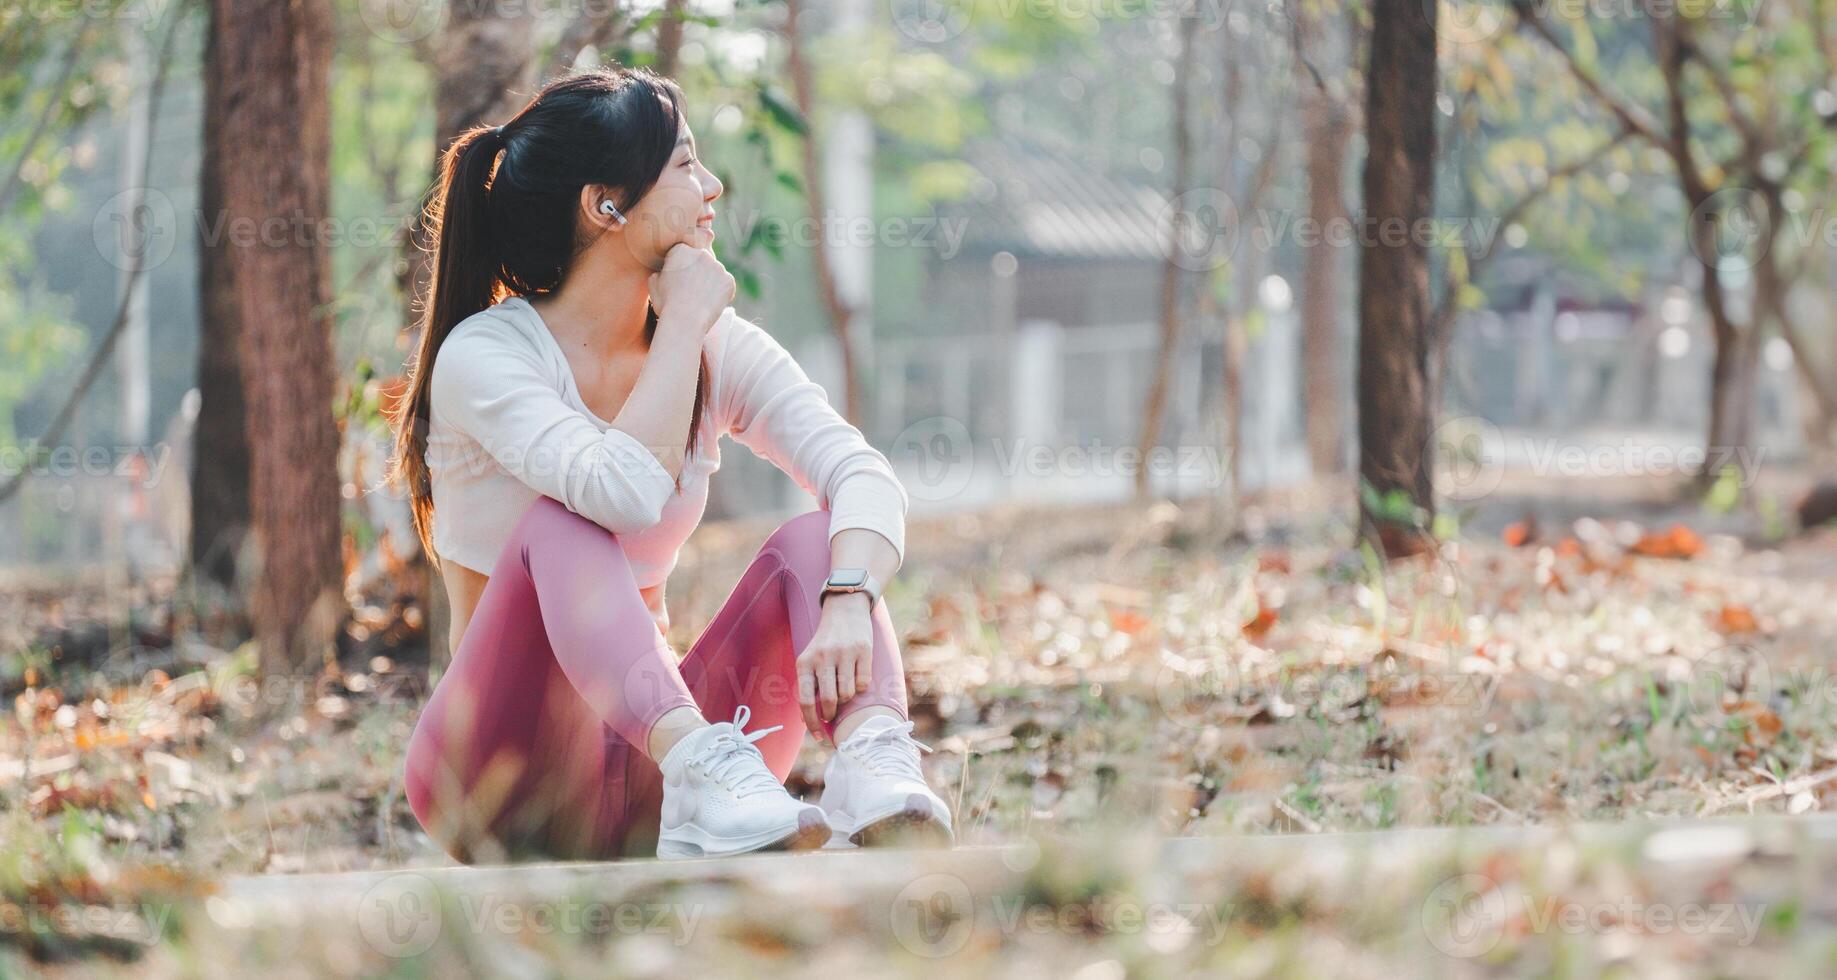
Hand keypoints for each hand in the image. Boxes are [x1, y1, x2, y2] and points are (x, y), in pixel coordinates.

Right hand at [647, 244, 733, 338]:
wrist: (685, 321)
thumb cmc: (666, 304)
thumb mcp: (653, 285)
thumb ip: (659, 272)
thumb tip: (663, 272)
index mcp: (681, 250)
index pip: (682, 254)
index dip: (679, 268)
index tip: (678, 281)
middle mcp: (701, 253)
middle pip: (700, 260)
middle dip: (696, 271)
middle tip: (690, 290)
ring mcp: (718, 266)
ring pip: (714, 272)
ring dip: (709, 281)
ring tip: (699, 299)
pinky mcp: (729, 280)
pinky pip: (725, 284)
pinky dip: (720, 292)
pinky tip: (710, 303)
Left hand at [795, 593, 873, 742]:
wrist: (844, 610)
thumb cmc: (825, 643)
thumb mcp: (809, 660)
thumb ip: (809, 686)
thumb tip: (808, 720)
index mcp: (805, 662)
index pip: (805, 700)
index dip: (812, 722)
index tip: (818, 737)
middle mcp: (823, 657)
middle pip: (829, 700)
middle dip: (831, 713)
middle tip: (832, 714)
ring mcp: (844, 653)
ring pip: (848, 694)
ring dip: (847, 698)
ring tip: (844, 688)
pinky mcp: (863, 650)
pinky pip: (863, 684)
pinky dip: (861, 687)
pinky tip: (856, 676)